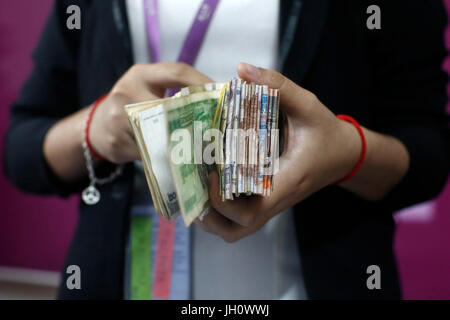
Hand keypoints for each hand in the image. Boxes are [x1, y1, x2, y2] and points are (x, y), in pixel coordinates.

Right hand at [89, 62, 211, 163]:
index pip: (177, 72)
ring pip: (160, 134)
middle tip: (214, 129)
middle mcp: (126, 91)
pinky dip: (164, 157)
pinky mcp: (116, 141)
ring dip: (181, 143)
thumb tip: (216, 103)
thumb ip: (174, 90)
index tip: (221, 95)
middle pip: (170, 106)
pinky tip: (174, 159)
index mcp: (140, 75)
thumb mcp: (149, 89)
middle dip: (193, 119)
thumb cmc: (133, 106)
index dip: (202, 83)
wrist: (98, 127)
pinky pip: (149, 152)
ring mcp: (117, 117)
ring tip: (199, 148)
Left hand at [195, 62, 361, 242]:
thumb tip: (241, 69)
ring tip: (195, 190)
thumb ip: (278, 86)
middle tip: (194, 187)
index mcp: (285, 183)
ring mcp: (270, 203)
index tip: (211, 174)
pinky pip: (240, 216)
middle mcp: (275, 200)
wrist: (345, 154)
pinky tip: (209, 184)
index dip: (224, 203)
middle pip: (237, 230)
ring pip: (237, 229)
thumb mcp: (308, 105)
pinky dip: (221, 210)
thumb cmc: (327, 133)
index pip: (251, 213)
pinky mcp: (267, 199)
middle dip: (211, 218)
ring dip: (213, 219)